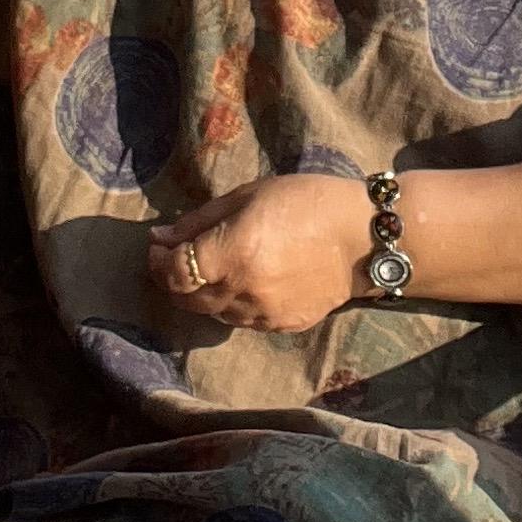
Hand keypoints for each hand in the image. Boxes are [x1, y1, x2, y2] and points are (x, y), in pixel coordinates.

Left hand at [146, 175, 373, 332]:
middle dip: (173, 279)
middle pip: (186, 298)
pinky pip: (241, 320)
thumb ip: (200, 221)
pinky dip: (232, 303)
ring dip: (203, 293)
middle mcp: (243, 289)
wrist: (364, 239)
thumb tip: (160, 238)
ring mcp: (262, 314)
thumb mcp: (249, 195)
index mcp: (233, 252)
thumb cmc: (307, 201)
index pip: (173, 272)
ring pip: (213, 312)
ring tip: (215, 267)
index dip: (157, 262)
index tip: (158, 247)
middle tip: (176, 257)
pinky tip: (245, 281)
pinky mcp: (280, 326)